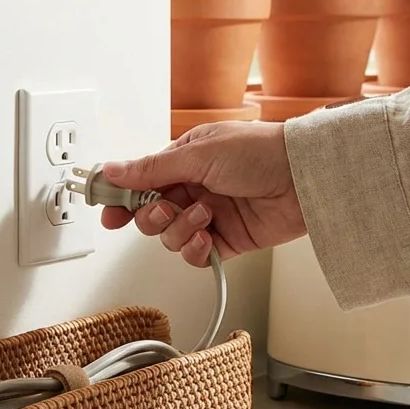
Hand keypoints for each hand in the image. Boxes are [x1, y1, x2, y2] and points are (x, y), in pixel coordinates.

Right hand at [100, 121, 305, 266]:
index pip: (140, 181)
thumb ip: (152, 169)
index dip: (120, 196)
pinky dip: (196, 251)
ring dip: (180, 231)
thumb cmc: (261, 152)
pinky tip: (208, 238)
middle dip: (150, 216)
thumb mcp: (199, 153)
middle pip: (149, 214)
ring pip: (170, 237)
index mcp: (185, 160)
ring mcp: (210, 216)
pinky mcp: (228, 241)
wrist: (305, 178)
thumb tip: (112, 170)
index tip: (105, 208)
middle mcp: (195, 189)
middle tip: (163, 209)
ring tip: (203, 217)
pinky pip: (196, 256)